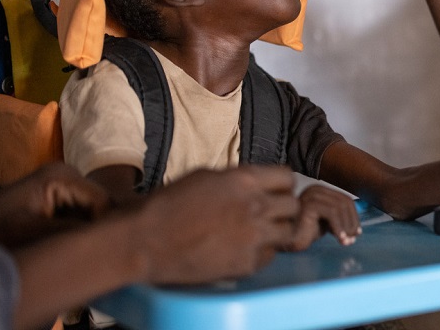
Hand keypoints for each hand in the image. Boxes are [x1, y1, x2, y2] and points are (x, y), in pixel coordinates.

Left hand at [0, 162, 108, 245]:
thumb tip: (102, 241)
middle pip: (102, 202)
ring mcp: (66, 181)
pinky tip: (73, 242)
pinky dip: (82, 227)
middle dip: (99, 227)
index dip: (105, 226)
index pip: (103, 200)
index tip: (100, 250)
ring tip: (83, 248)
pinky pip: (84, 210)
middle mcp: (69, 173)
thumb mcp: (31, 233)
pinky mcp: (63, 192)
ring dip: (90, 228)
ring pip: (95, 208)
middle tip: (93, 251)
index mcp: (61, 177)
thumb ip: (68, 233)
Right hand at [137, 165, 300, 283]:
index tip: (274, 191)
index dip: (281, 185)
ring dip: (277, 231)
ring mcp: (254, 236)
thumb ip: (237, 178)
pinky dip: (262, 252)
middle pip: (293, 205)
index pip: (287, 177)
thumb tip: (255, 182)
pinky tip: (244, 248)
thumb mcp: (205, 176)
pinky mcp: (247, 262)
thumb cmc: (168, 205)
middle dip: (283, 208)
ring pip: (289, 232)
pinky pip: (271, 255)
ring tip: (259, 232)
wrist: (145, 241)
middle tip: (269, 213)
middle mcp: (255, 206)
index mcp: (245, 180)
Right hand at [285, 184, 361, 250]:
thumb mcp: (325, 224)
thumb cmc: (303, 234)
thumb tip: (357, 229)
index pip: (345, 200)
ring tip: (346, 241)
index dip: (354, 216)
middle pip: (344, 202)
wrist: (284, 242)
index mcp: (320, 191)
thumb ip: (339, 220)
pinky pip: (332, 213)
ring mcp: (310, 195)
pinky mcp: (307, 204)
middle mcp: (315, 189)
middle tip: (353, 239)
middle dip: (352, 222)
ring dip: (347, 226)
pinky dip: (339, 227)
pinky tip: (340, 239)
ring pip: (340, 207)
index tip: (357, 232)